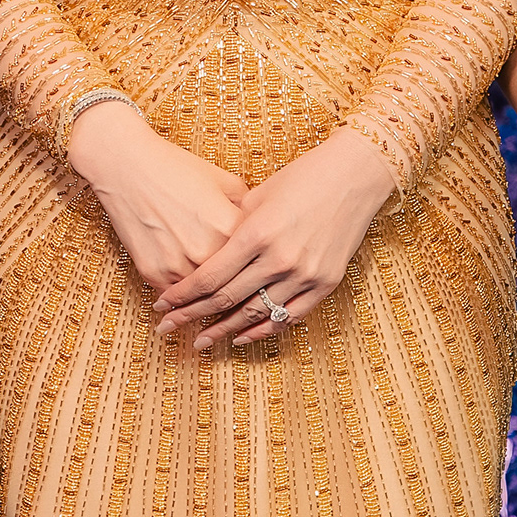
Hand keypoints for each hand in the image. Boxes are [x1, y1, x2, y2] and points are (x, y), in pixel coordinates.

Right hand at [67, 102, 250, 312]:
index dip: (264, 276)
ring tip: (223, 323)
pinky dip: (184, 304)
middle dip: (245, 303)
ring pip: (205, 303)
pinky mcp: (155, 274)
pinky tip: (190, 308)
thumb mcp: (226, 183)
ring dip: (213, 312)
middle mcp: (209, 253)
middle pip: (234, 291)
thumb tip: (263, 235)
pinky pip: (177, 299)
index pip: (259, 266)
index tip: (268, 284)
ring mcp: (180, 267)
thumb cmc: (178, 169)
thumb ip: (249, 213)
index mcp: (233, 230)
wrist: (128, 166)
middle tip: (253, 314)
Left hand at [153, 131, 398, 351]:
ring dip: (223, 330)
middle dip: (191, 316)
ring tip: (199, 341)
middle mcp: (279, 259)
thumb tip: (205, 253)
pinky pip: (288, 317)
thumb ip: (232, 228)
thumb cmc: (302, 177)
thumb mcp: (258, 196)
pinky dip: (262, 330)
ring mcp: (304, 274)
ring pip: (254, 314)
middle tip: (167, 327)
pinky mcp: (324, 283)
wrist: (354, 175)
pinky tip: (241, 338)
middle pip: (226, 299)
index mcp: (256, 233)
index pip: (210, 277)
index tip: (162, 305)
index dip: (182, 295)